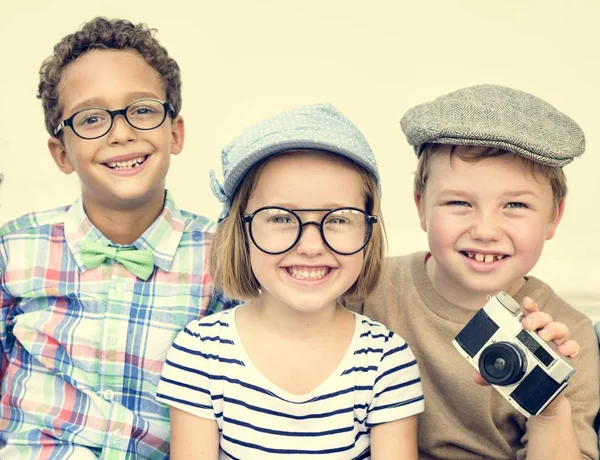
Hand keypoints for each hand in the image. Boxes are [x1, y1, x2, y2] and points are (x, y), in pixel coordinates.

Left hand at [473, 297, 579, 414]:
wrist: (539, 399)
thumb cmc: (521, 377)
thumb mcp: (503, 374)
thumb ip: (489, 373)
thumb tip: (476, 377)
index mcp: (527, 334)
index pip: (528, 315)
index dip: (529, 306)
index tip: (525, 301)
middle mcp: (542, 336)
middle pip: (544, 318)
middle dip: (536, 317)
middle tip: (527, 324)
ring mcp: (555, 346)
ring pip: (560, 329)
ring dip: (552, 329)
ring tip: (543, 335)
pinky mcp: (567, 359)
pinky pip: (573, 348)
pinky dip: (570, 346)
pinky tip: (563, 350)